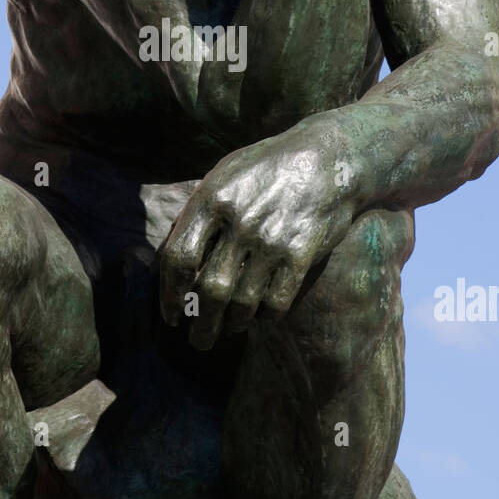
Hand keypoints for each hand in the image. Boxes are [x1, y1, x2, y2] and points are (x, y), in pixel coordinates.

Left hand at [159, 123, 356, 349]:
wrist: (328, 158)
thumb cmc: (269, 165)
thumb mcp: (226, 173)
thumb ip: (200, 210)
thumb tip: (173, 254)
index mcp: (212, 198)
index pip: (179, 258)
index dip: (169, 294)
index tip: (171, 316)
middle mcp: (239, 221)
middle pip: (209, 289)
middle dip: (201, 324)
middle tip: (198, 341)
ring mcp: (271, 238)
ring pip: (242, 301)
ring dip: (233, 324)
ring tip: (229, 329)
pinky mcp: (301, 253)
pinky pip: (277, 302)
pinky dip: (266, 317)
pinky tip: (261, 318)